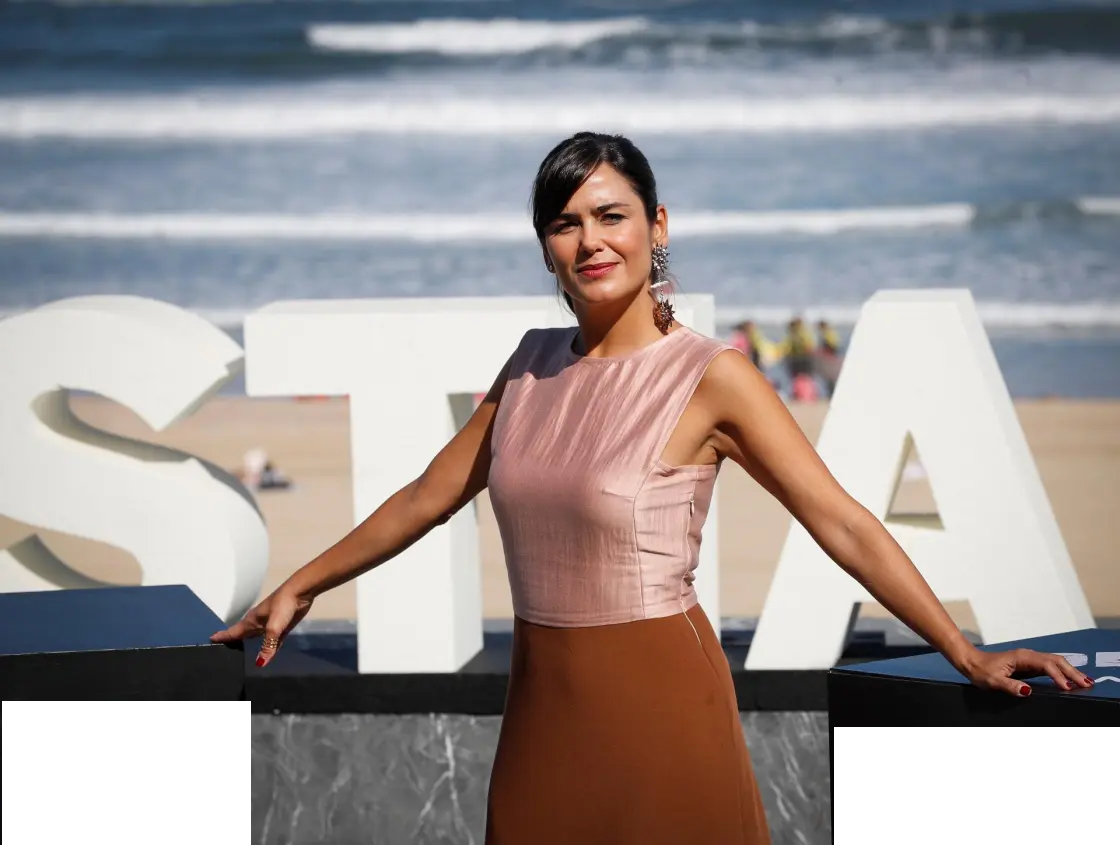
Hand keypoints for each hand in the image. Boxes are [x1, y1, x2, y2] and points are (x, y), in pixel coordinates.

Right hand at [210, 585, 312, 667]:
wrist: (301, 592)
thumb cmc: (283, 605)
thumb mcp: (274, 627)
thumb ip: (267, 646)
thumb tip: (259, 664)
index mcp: (252, 620)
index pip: (233, 631)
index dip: (223, 636)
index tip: (211, 639)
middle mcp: (258, 622)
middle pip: (243, 634)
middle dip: (233, 640)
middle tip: (222, 649)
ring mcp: (270, 624)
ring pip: (256, 636)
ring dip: (249, 642)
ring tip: (240, 650)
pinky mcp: (282, 627)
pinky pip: (272, 641)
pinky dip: (268, 647)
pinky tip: (267, 654)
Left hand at [959, 647, 1094, 696]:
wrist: (971, 662)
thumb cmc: (980, 670)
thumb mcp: (993, 681)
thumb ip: (1010, 686)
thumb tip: (1028, 691)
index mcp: (1021, 657)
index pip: (1046, 665)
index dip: (1058, 676)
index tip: (1067, 687)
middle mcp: (1028, 656)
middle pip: (1056, 661)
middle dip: (1072, 671)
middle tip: (1087, 683)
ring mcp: (1029, 660)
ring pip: (1055, 662)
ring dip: (1070, 671)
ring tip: (1085, 682)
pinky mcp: (1029, 665)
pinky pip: (1049, 667)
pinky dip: (1062, 672)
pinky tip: (1069, 680)